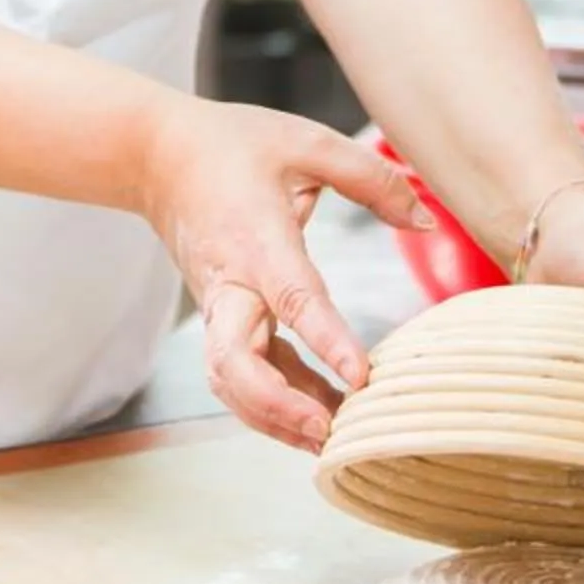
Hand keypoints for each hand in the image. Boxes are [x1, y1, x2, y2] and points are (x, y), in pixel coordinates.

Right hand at [139, 98, 435, 450]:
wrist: (156, 157)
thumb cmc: (232, 146)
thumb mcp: (307, 142)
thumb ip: (372, 178)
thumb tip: (427, 221)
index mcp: (255, 239)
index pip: (292, 298)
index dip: (325, 341)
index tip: (359, 376)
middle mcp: (230, 283)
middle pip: (235, 364)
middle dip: (278, 406)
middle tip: (329, 430)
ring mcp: (218, 308)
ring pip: (231, 382)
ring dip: (274, 418)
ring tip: (330, 442)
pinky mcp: (219, 319)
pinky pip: (240, 374)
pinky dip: (272, 404)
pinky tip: (316, 418)